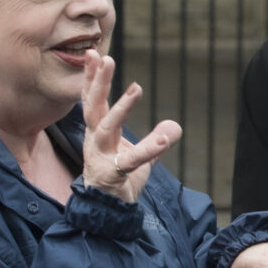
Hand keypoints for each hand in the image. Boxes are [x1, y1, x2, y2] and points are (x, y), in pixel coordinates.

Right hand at [81, 51, 181, 201]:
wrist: (108, 213)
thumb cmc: (119, 181)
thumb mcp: (141, 158)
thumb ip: (156, 139)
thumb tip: (175, 126)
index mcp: (98, 132)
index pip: (92, 100)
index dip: (92, 77)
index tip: (94, 53)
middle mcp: (95, 141)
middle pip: (93, 106)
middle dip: (98, 82)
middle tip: (104, 57)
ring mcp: (100, 157)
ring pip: (107, 127)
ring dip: (122, 107)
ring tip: (136, 88)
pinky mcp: (112, 175)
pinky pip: (132, 160)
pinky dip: (149, 149)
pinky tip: (166, 139)